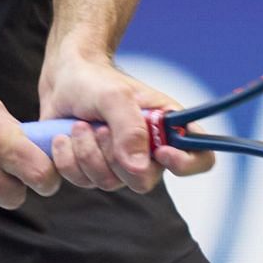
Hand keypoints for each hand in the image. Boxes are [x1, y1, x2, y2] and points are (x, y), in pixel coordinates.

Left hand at [37, 49, 216, 192]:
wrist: (62, 79)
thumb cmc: (95, 80)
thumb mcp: (114, 96)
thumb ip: (129, 129)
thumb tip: (138, 168)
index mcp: (167, 127)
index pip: (201, 158)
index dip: (186, 164)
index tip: (161, 152)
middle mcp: (148, 151)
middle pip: (143, 181)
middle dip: (113, 155)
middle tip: (99, 126)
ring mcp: (119, 164)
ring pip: (107, 183)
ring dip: (85, 152)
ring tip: (78, 125)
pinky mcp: (91, 170)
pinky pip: (81, 182)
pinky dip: (66, 160)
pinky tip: (63, 138)